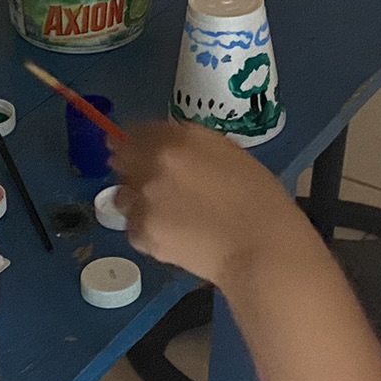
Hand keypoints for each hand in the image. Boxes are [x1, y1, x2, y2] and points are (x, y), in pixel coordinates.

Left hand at [113, 121, 313, 287]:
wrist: (259, 248)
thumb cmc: (257, 197)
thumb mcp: (228, 152)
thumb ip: (191, 143)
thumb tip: (164, 145)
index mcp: (176, 141)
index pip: (134, 132)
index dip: (132, 140)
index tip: (133, 147)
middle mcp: (152, 166)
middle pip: (120, 160)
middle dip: (130, 167)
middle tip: (149, 181)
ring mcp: (143, 202)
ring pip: (122, 196)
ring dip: (135, 200)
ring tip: (163, 212)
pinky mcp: (142, 235)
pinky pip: (133, 227)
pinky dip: (146, 230)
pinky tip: (172, 235)